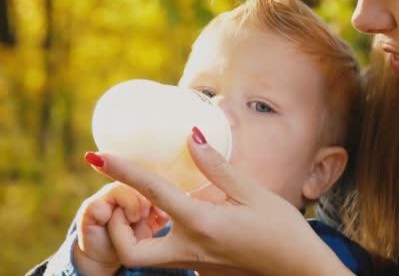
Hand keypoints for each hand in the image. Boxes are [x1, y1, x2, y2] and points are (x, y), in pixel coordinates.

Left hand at [86, 132, 352, 275]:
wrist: (301, 272)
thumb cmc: (282, 231)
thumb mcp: (254, 192)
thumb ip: (217, 167)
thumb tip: (191, 137)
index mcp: (203, 223)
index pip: (152, 192)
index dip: (122, 171)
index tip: (97, 156)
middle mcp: (191, 250)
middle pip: (130, 251)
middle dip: (117, 228)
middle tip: (127, 204)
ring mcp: (195, 266)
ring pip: (148, 257)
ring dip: (139, 233)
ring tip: (153, 207)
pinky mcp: (203, 272)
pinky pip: (172, 256)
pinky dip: (166, 237)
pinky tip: (189, 219)